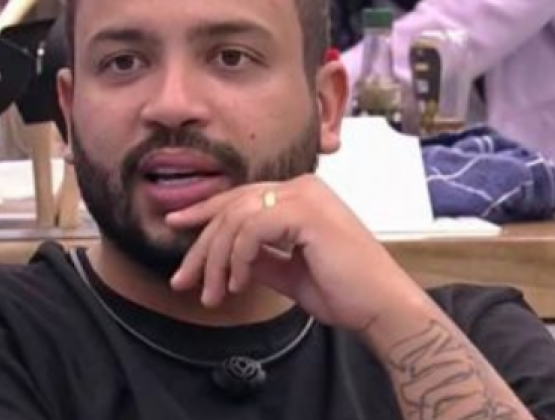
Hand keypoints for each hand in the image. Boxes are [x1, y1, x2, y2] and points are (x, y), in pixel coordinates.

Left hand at [166, 174, 423, 331]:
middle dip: (200, 247)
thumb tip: (226, 259)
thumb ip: (259, 259)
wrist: (380, 307)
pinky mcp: (305, 211)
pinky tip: (237, 283)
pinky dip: (237, 257)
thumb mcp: (288, 273)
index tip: (174, 226)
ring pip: (236, 218)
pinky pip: (252, 229)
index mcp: (298, 195)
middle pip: (231, 208)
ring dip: (215, 260)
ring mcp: (304, 195)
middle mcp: (300, 186)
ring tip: (213, 294)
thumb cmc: (342, 291)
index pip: (239, 199)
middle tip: (181, 280)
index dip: (203, 212)